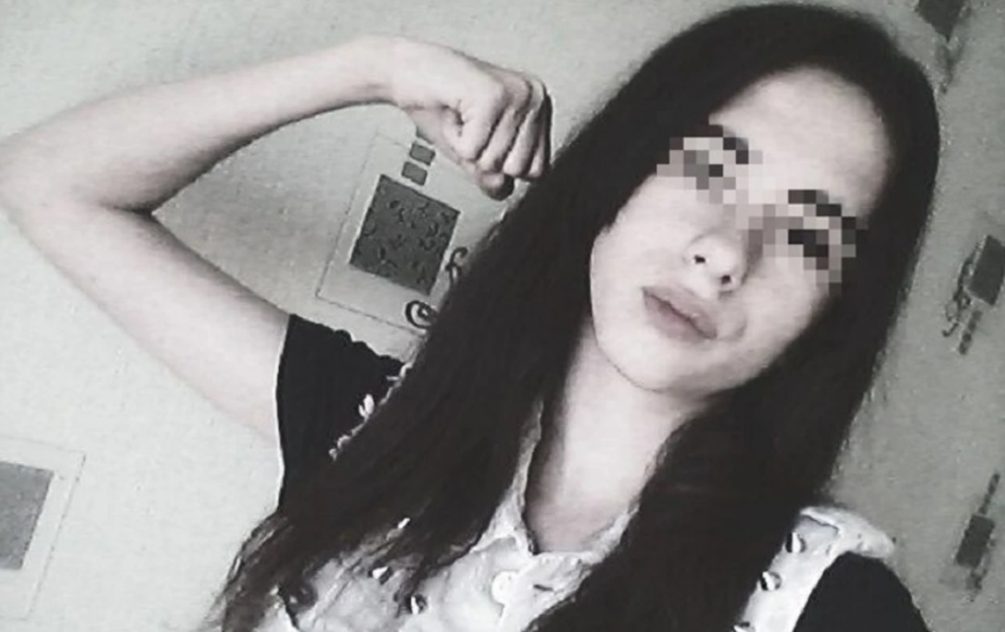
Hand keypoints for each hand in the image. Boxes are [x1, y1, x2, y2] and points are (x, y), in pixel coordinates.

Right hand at [385, 37, 551, 199]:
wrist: (406, 72)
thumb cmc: (441, 107)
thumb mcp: (474, 153)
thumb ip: (493, 177)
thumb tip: (501, 185)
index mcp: (539, 108)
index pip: (537, 171)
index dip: (500, 165)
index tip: (482, 134)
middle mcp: (534, 96)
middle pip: (517, 170)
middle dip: (482, 157)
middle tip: (469, 126)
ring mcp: (516, 94)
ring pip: (493, 161)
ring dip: (464, 145)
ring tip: (460, 117)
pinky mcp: (493, 96)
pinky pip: (472, 150)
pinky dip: (452, 138)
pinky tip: (452, 112)